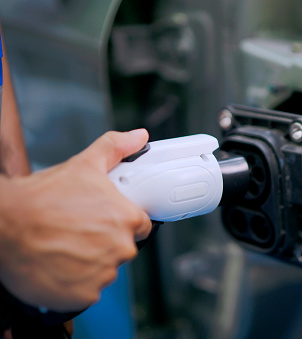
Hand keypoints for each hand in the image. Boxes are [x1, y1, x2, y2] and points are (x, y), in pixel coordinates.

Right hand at [0, 129, 152, 310]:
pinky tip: (59, 264)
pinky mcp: (83, 295)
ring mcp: (102, 274)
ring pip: (104, 269)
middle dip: (106, 241)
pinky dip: (76, 282)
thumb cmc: (42, 197)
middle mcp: (120, 248)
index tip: (105, 220)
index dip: (123, 221)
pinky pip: (87, 290)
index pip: (141, 225)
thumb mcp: (84, 165)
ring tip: (65, 246)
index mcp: (127, 219)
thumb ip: (116, 148)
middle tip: (79, 231)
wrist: (5, 224)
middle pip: (123, 248)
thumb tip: (139, 137)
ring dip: (90, 262)